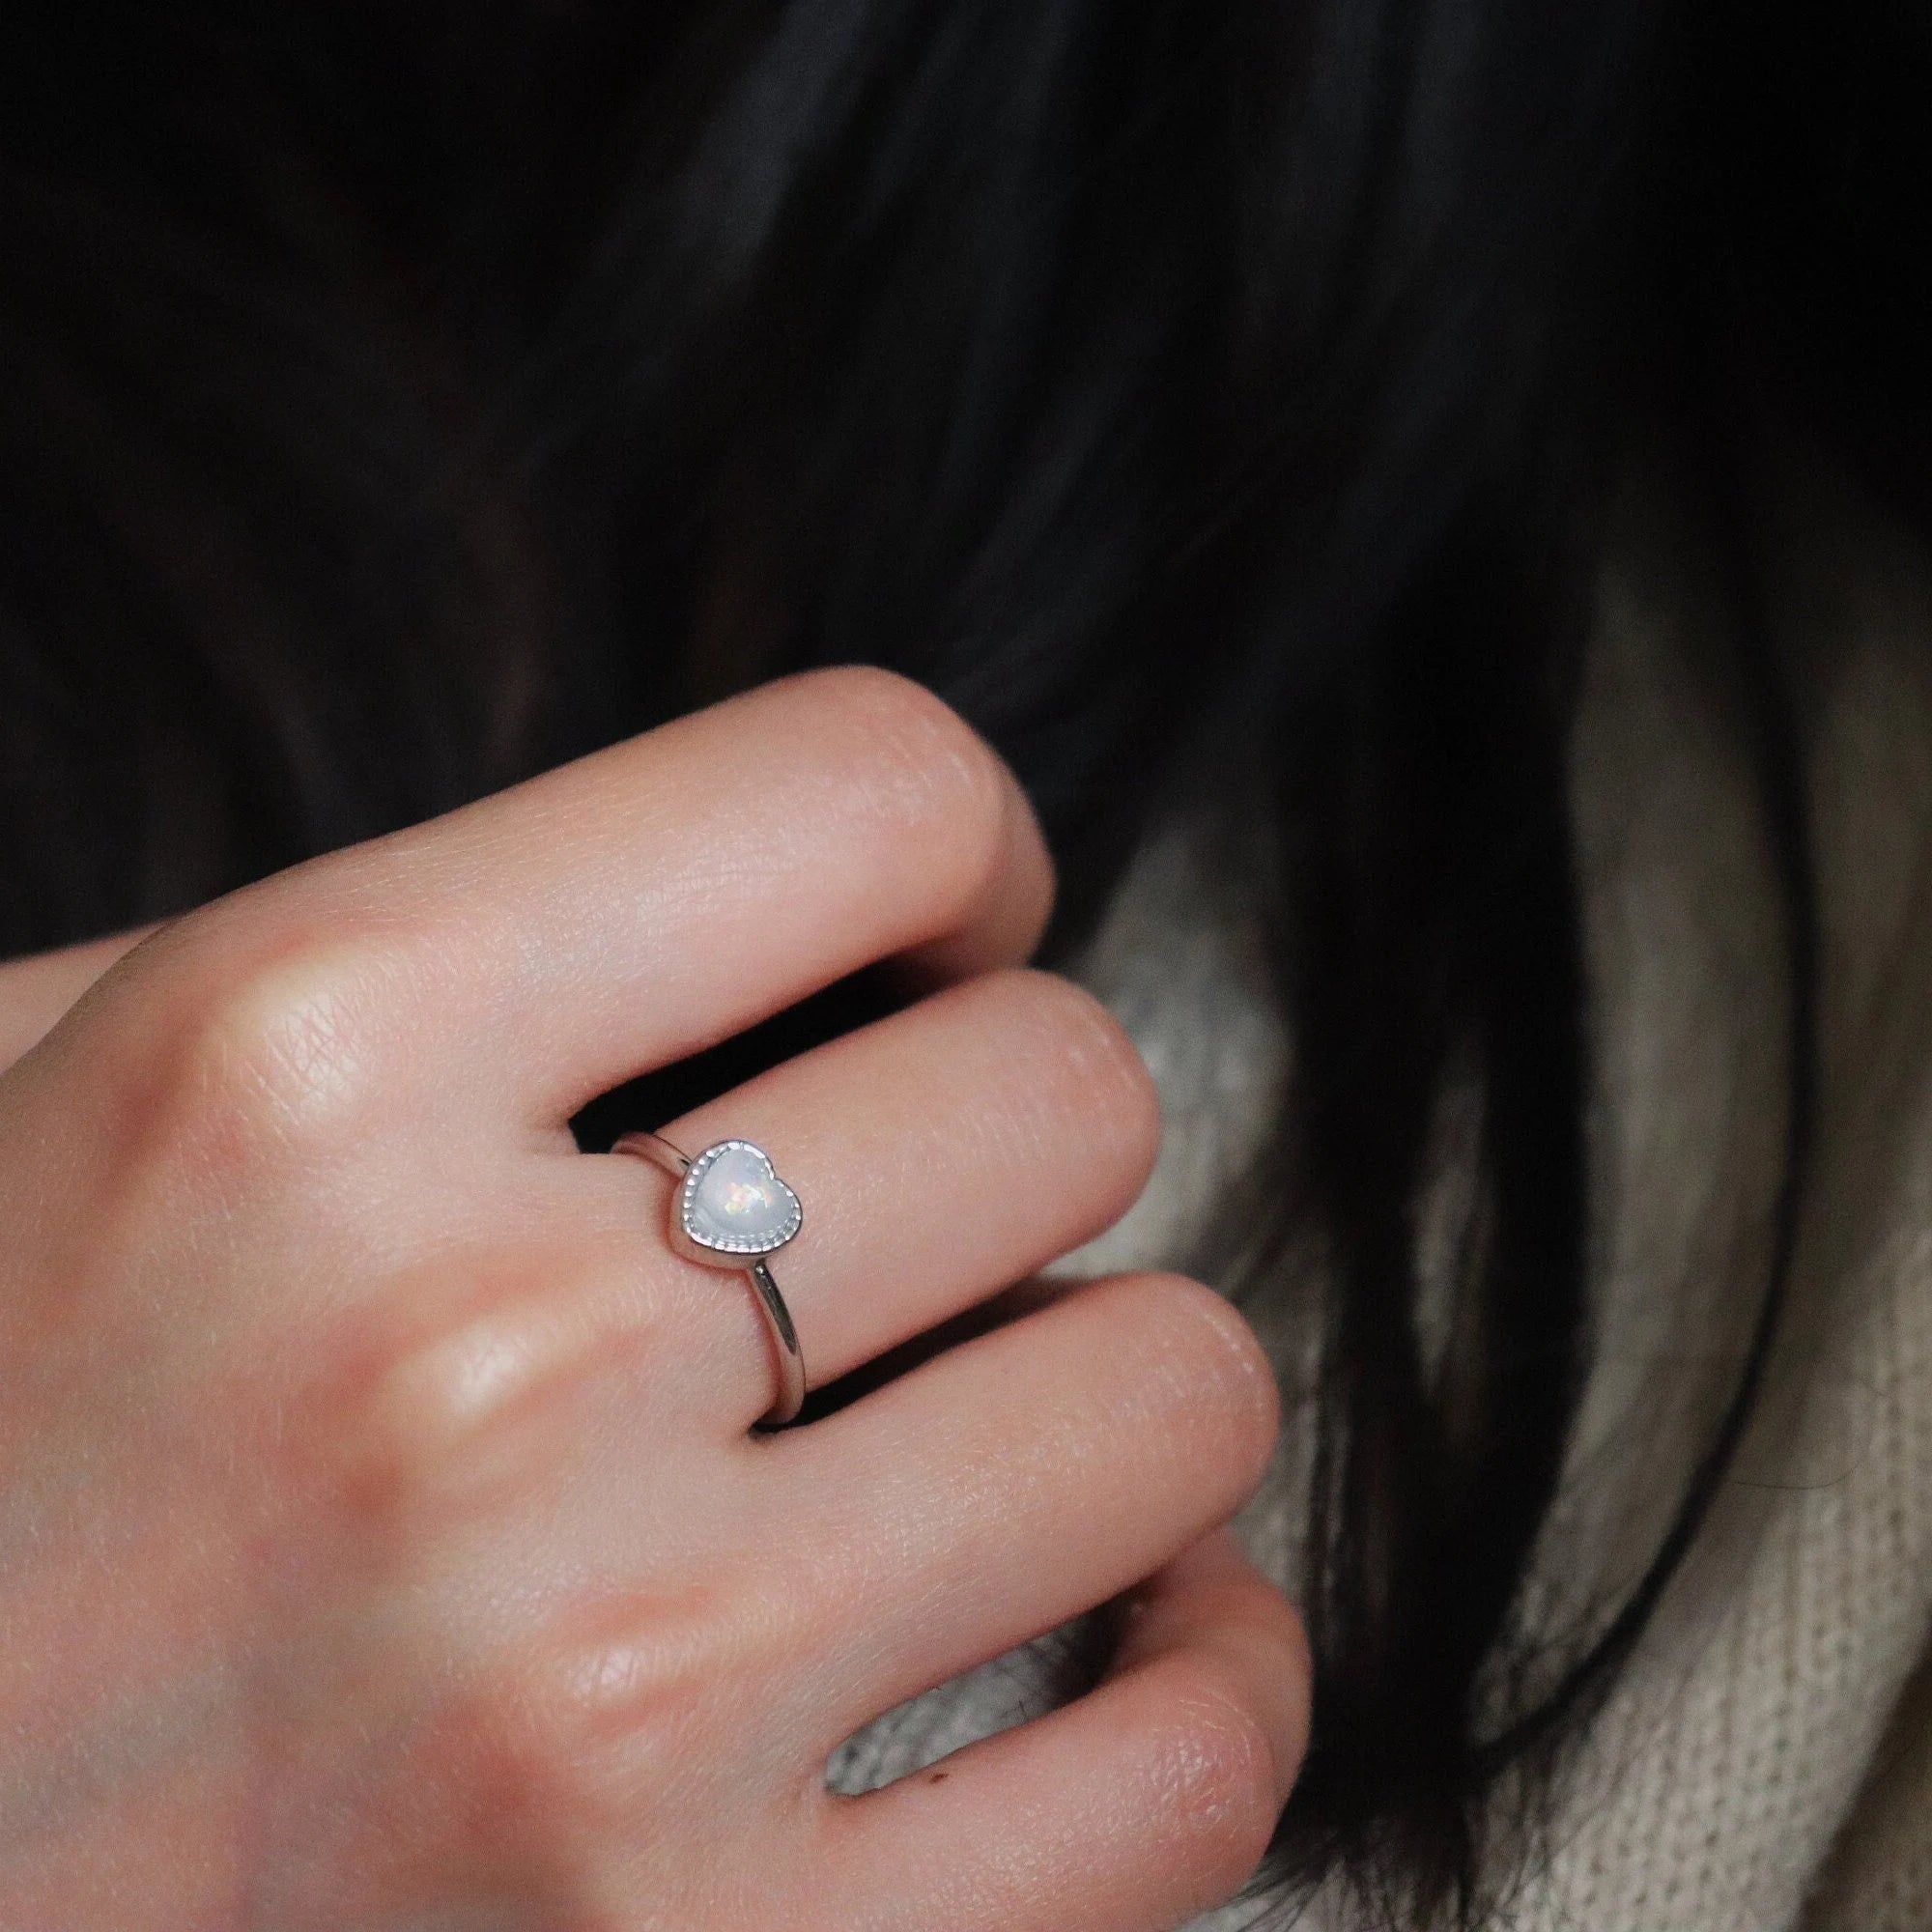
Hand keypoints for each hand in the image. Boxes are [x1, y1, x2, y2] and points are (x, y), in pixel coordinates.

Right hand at [0, 668, 1307, 1930]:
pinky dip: (1207, 1676)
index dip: (954, 853)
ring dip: (1118, 1392)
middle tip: (911, 1222)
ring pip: (1173, 1396)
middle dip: (1014, 1130)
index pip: (870, 787)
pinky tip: (1123, 1638)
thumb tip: (781, 938)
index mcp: (288, 1061)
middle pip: (1058, 1090)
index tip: (931, 951)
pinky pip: (1190, 1766)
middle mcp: (462, 1367)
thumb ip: (405, 982)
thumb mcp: (44, 1112)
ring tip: (995, 1424)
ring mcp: (600, 1713)